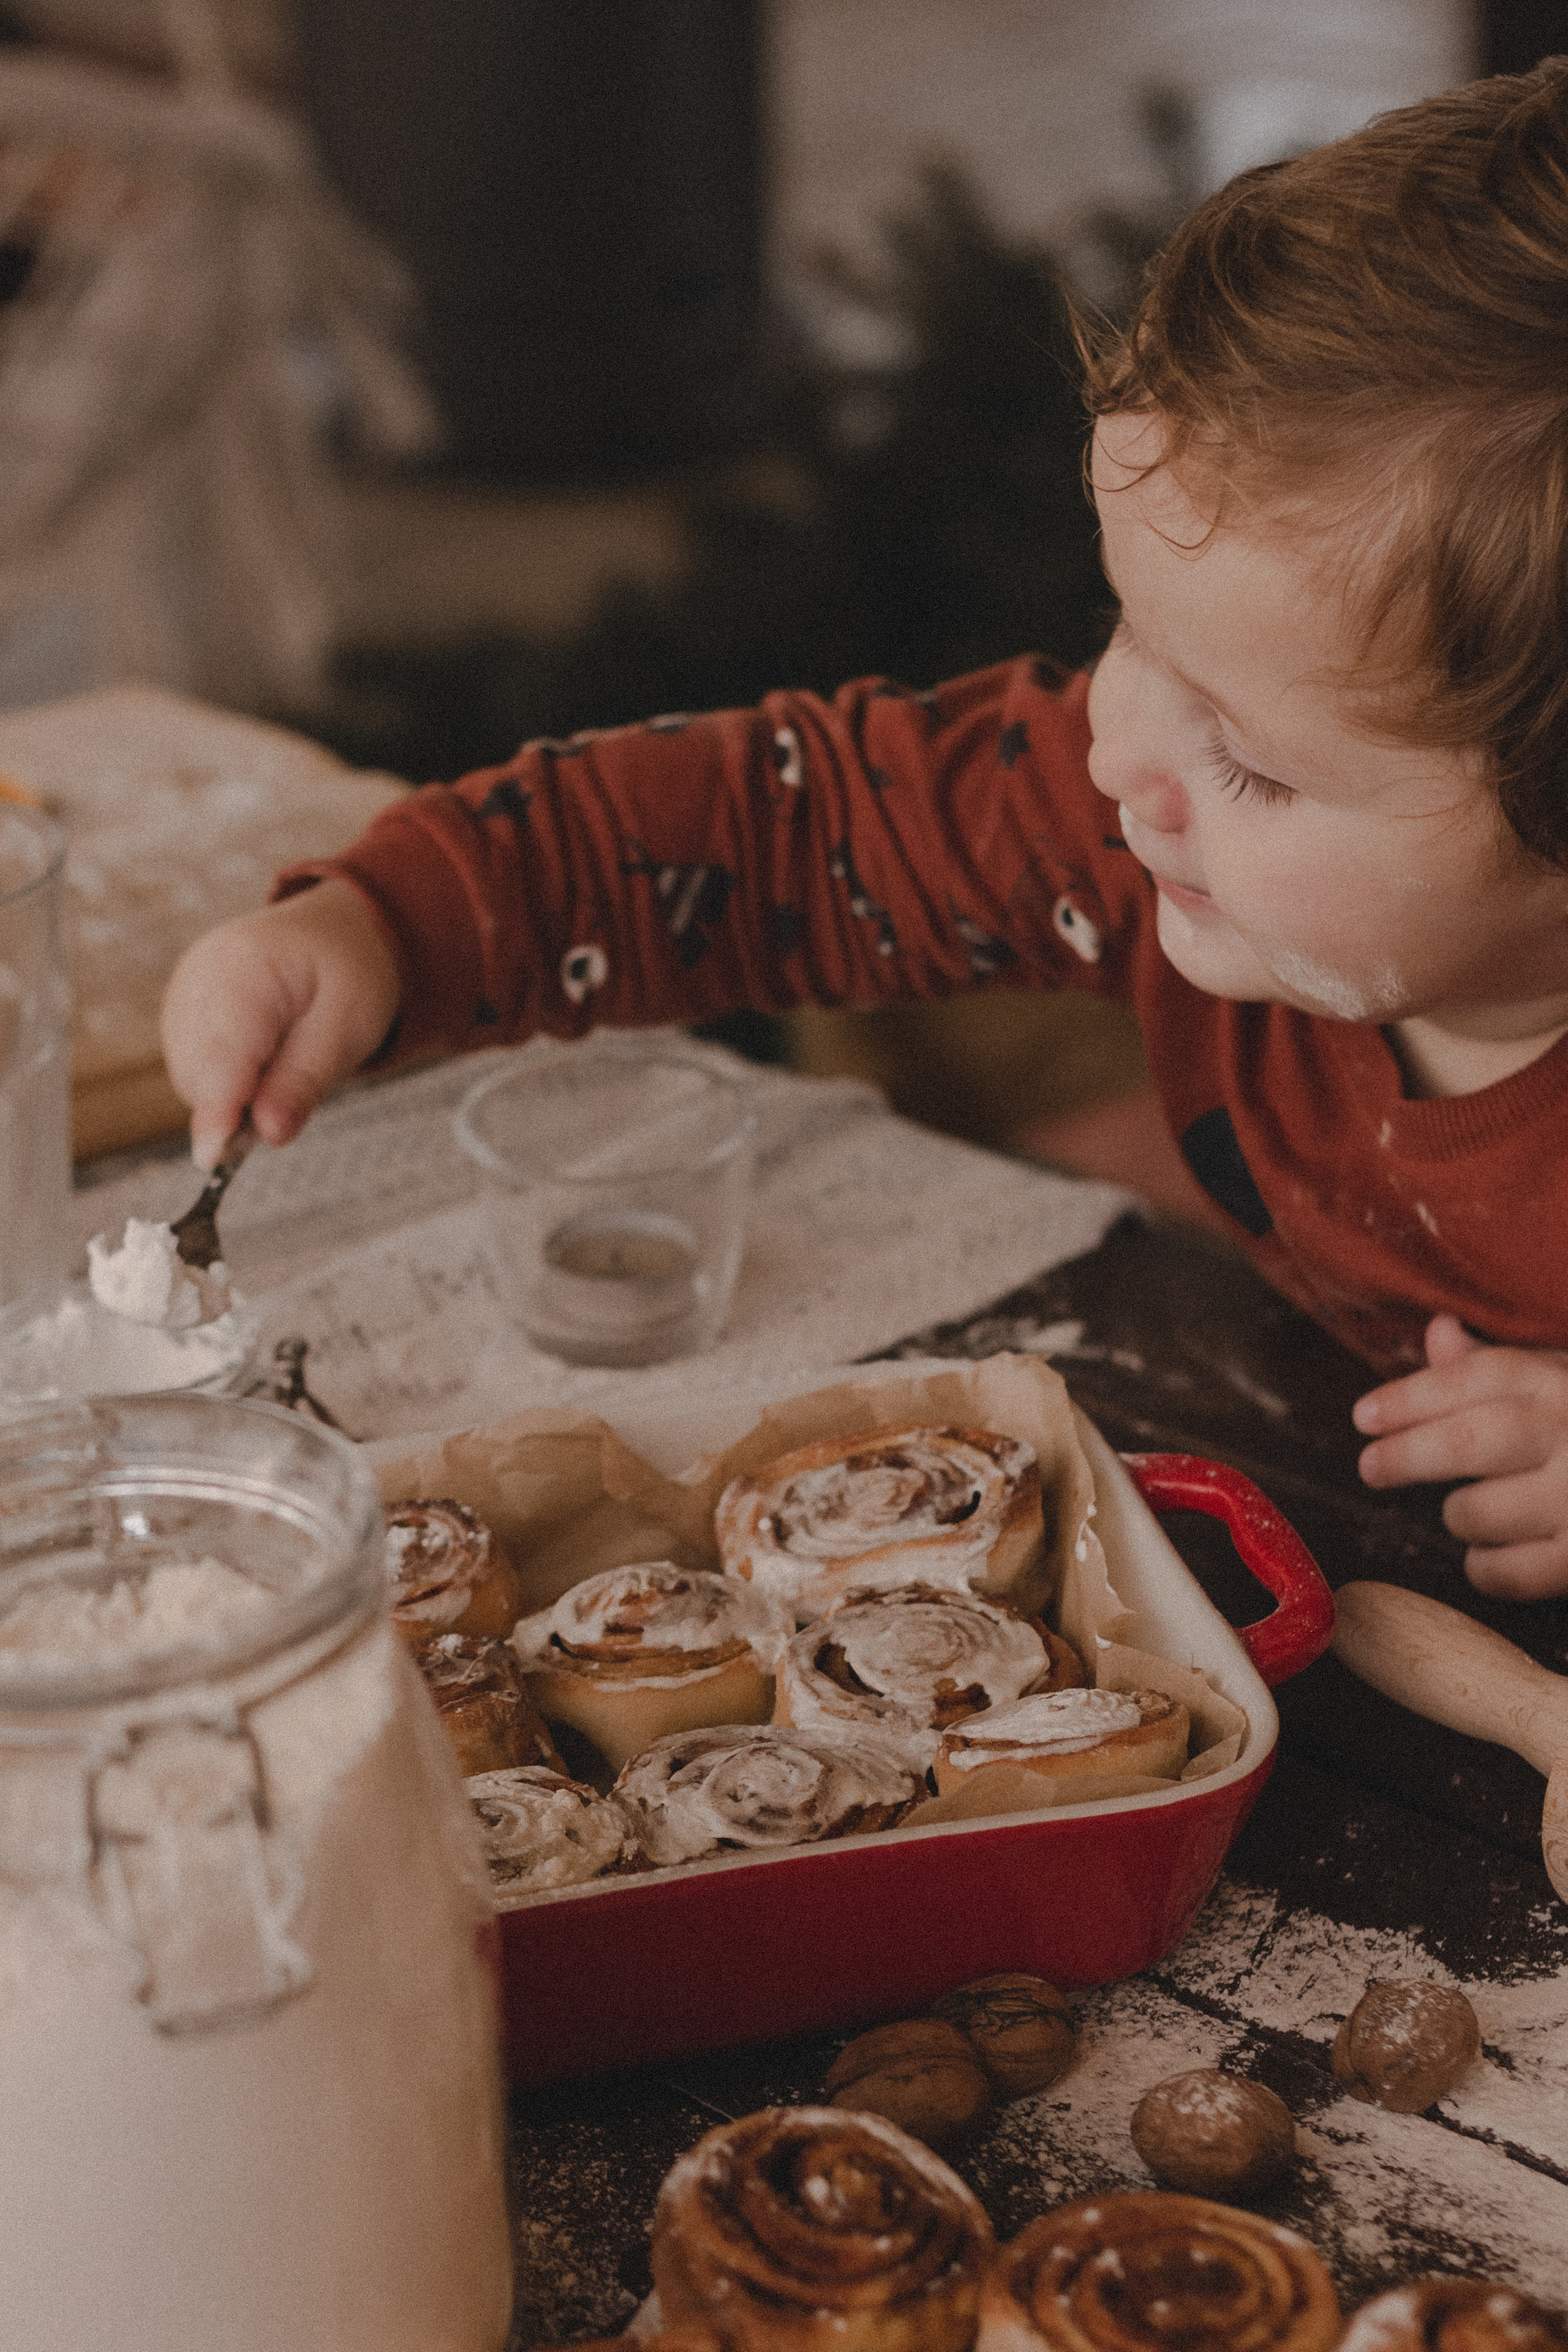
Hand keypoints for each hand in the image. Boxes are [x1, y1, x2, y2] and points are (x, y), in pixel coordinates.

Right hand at [160, 880, 400, 1166]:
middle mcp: (197, 978)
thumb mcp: (347, 1027)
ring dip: (235, 1094)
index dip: (217, 1110)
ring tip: (287, 1053)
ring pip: (193, 1080)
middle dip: (241, 1104)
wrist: (327, 932)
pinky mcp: (178, 1015)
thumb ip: (304, 1081)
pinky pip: (193, 1072)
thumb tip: (268, 1134)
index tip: (213, 1158)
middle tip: (298, 1084)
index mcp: (245, 967)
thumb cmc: (345, 973)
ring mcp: (180, 995)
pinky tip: (262, 1055)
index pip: (222, 1053)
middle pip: (201, 1075)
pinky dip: (227, 1082)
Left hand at [1354, 1314, 1567, 1598]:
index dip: (1410, 1395)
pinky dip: (1486, 1569)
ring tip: (1460, 1511)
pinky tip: (1485, 1557)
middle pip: (1471, 1441)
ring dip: (1458, 1515)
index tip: (1364, 1415)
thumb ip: (1504, 1364)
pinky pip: (1514, 1573)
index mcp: (1563, 1382)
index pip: (1475, 1378)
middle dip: (1408, 1455)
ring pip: (1482, 1511)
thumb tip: (1439, 1333)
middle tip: (1369, 1467)